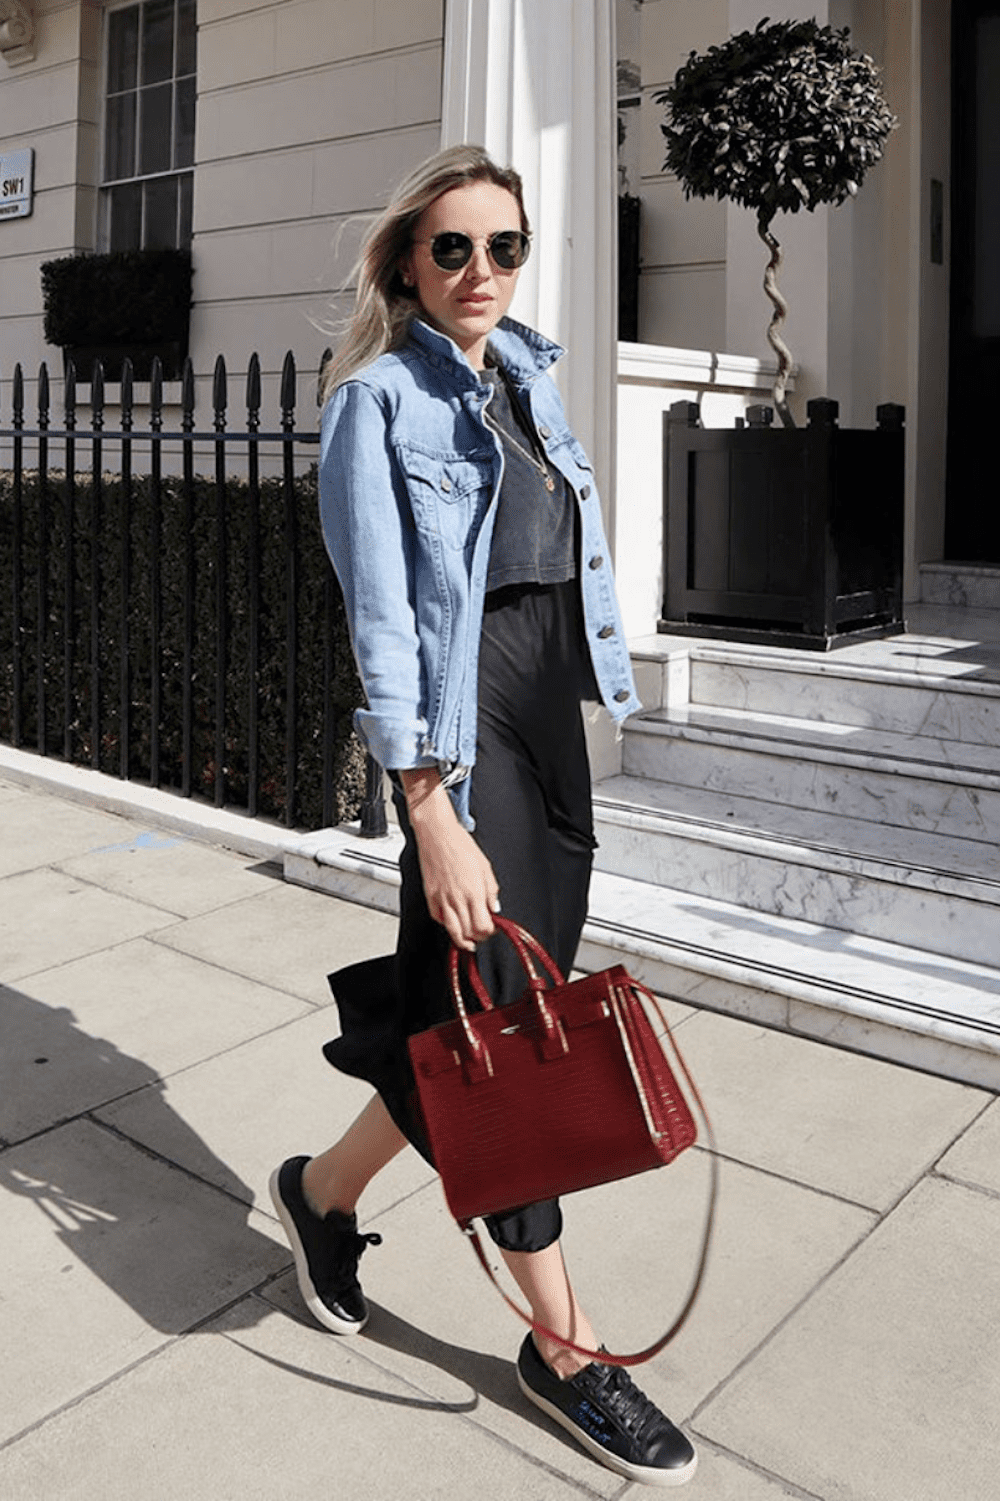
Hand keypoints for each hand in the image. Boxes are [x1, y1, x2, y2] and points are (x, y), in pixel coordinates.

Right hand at [399, 769, 498, 950]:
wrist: (437, 834)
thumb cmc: (460, 845)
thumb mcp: (485, 866)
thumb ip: (491, 890)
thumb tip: (494, 908)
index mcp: (474, 892)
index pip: (483, 926)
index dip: (490, 931)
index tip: (492, 927)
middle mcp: (457, 899)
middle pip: (469, 933)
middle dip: (478, 937)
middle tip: (482, 932)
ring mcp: (442, 899)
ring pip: (452, 931)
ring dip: (462, 939)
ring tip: (468, 940)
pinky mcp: (430, 896)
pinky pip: (438, 919)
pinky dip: (447, 924)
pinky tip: (453, 921)